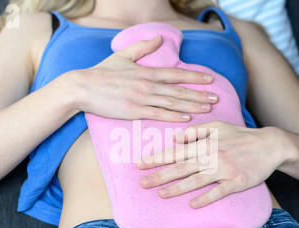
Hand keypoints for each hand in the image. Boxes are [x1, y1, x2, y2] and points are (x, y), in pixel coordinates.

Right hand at [61, 36, 218, 120]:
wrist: (82, 87)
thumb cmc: (101, 72)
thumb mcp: (123, 55)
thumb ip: (143, 47)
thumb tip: (159, 37)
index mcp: (146, 71)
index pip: (176, 73)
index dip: (195, 76)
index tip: (210, 79)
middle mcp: (147, 84)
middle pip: (179, 90)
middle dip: (200, 94)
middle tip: (217, 98)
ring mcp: (141, 98)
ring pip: (172, 102)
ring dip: (192, 106)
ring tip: (208, 109)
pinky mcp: (133, 112)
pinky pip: (157, 114)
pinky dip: (173, 116)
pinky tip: (186, 119)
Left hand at [137, 121, 295, 207]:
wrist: (270, 145)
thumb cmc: (240, 136)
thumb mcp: (218, 126)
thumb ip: (195, 131)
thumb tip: (175, 138)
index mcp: (206, 143)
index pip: (176, 151)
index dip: (157, 158)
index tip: (140, 164)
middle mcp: (213, 156)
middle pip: (182, 167)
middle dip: (160, 175)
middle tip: (142, 184)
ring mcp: (225, 169)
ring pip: (197, 180)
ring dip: (178, 188)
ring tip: (161, 194)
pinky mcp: (238, 181)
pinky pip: (219, 192)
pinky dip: (206, 198)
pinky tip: (193, 204)